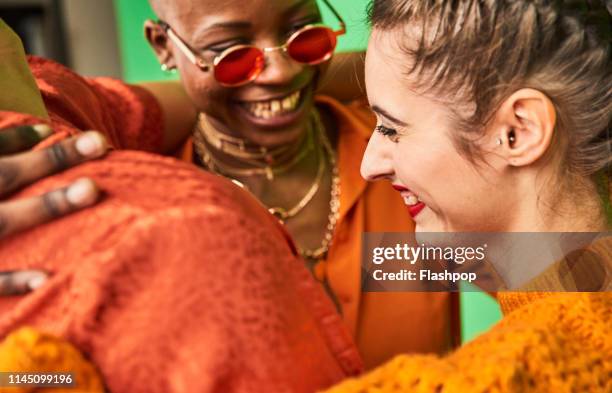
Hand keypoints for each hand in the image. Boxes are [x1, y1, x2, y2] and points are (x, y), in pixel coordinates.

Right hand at [0, 124, 107, 294]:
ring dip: (49, 203)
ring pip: (5, 219)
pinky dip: (13, 280)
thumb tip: (22, 142)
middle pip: (6, 174)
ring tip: (92, 188)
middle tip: (100, 142)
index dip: (16, 139)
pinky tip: (48, 278)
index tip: (51, 129)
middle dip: (53, 159)